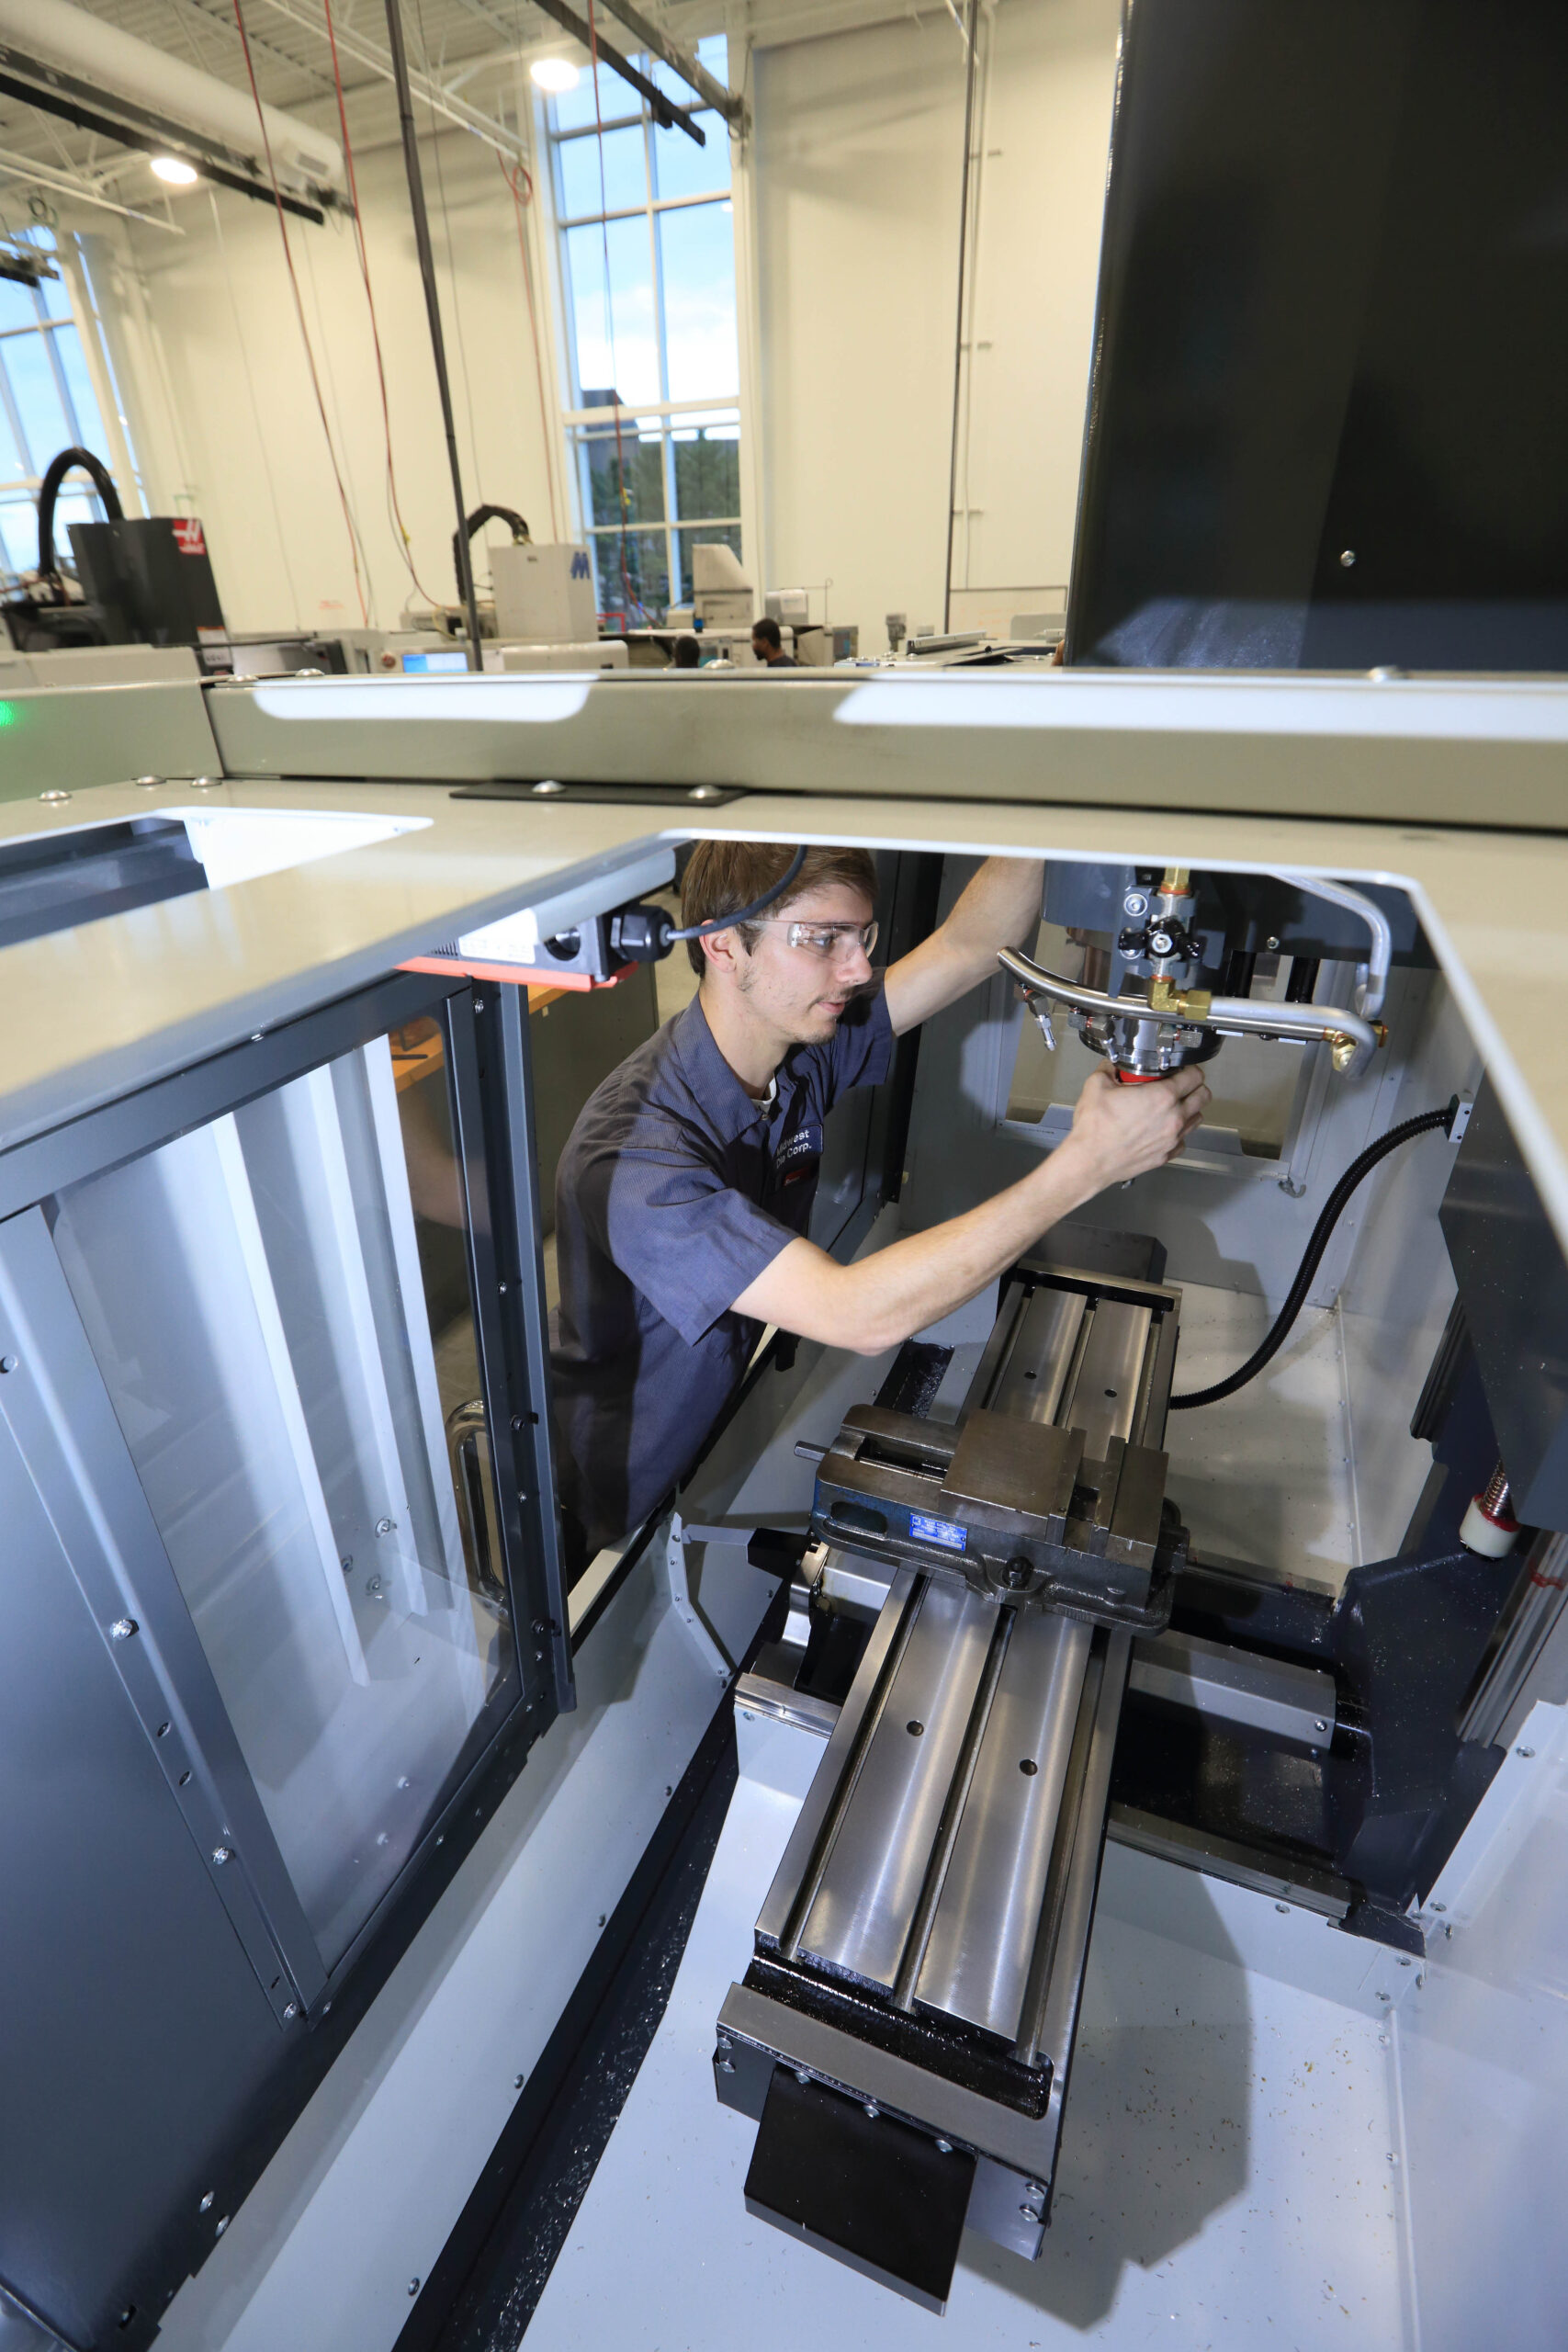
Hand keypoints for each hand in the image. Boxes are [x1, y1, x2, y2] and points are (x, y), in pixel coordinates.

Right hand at [1056, 1063, 1210, 1193]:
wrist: (1090, 1161)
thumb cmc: (1095, 1127)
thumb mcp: (1096, 1085)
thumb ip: (1109, 1068)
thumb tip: (1112, 1063)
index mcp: (1162, 1096)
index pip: (1195, 1076)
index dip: (1190, 1069)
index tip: (1181, 1069)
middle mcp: (1174, 1118)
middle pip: (1204, 1096)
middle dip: (1195, 1087)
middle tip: (1179, 1085)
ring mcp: (1172, 1139)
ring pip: (1197, 1119)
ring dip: (1189, 1109)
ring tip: (1170, 1107)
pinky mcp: (1165, 1156)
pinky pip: (1182, 1141)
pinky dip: (1177, 1133)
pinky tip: (1162, 1129)